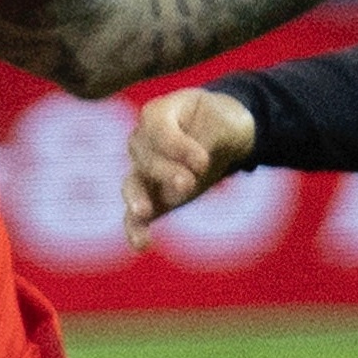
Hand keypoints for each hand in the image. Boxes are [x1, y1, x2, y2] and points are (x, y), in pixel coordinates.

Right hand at [124, 88, 258, 249]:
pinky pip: (135, 214)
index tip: (203, 162)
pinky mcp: (151, 198)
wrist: (221, 136)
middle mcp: (143, 141)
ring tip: (144, 213)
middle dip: (166, 172)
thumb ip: (211, 136)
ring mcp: (144, 171)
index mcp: (158, 113)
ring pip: (133, 184)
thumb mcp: (224, 121)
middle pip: (145, 157)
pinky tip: (141, 244)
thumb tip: (199, 164)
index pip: (158, 129)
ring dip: (137, 199)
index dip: (178, 147)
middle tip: (189, 183)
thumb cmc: (220, 122)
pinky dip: (135, 228)